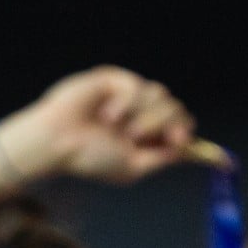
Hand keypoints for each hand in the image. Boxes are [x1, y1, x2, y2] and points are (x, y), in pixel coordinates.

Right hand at [0, 66, 196, 185]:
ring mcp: (128, 96)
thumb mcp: (133, 167)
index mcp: (146, 136)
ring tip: (119, 128)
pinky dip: (125, 103)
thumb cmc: (89, 158)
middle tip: (136, 135)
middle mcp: (140, 114)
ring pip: (160, 96)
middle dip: (162, 123)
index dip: (184, 132)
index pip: (180, 126)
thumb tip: (188, 148)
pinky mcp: (115, 80)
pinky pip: (137, 86)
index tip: (178, 140)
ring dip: (142, 115)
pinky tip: (107, 115)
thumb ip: (162, 158)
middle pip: (175, 109)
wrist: (59, 142)